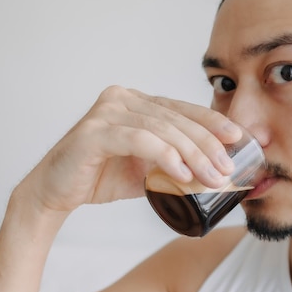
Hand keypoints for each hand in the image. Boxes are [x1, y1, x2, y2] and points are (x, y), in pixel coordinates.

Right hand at [14, 86, 241, 215]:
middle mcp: (122, 99)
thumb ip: (172, 162)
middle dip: (207, 144)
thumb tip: (211, 172)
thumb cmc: (100, 176)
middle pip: (176, 119)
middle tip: (227, 167)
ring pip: (162, 129)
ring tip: (211, 177)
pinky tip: (183, 174)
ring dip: (192, 154)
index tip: (237, 138)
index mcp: (136, 102)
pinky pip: (139, 140)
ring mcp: (106, 112)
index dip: (212, 122)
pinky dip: (165, 156)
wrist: (54, 192)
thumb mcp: (145, 168)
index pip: (182, 109)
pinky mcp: (94, 132)